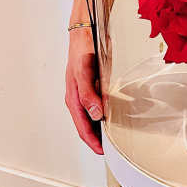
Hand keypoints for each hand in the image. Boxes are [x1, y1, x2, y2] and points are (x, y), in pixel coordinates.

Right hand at [65, 27, 103, 153]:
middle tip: (110, 148)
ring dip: (101, 128)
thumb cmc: (81, 52)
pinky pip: (98, 106)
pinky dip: (105, 114)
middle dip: (96, 139)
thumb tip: (96, 115)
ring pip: (92, 117)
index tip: (103, 152)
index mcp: (73, 99)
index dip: (92, 142)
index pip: (83, 128)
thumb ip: (89, 95)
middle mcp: (78, 99)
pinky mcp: (93, 87)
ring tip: (113, 137)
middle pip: (87, 126)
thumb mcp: (84, 74)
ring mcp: (85, 94)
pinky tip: (113, 116)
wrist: (85, 34)